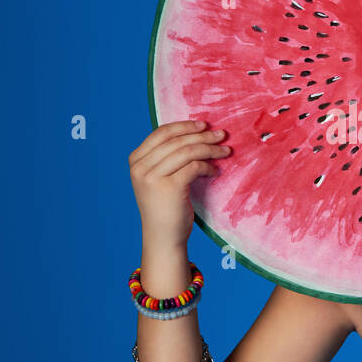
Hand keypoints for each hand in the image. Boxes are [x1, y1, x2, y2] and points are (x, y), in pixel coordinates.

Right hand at [128, 119, 231, 250]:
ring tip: (225, 151)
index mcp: (135, 160)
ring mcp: (152, 177)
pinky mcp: (169, 187)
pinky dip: (208, 166)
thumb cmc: (164, 206)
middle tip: (222, 134)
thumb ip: (165, 157)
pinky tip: (215, 171)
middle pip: (176, 140)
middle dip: (202, 135)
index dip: (184, 126)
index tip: (203, 125)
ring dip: (210, 149)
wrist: (162, 237)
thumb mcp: (157, 177)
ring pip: (187, 152)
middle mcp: (140, 167)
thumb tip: (194, 132)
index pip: (161, 133)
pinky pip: (195, 167)